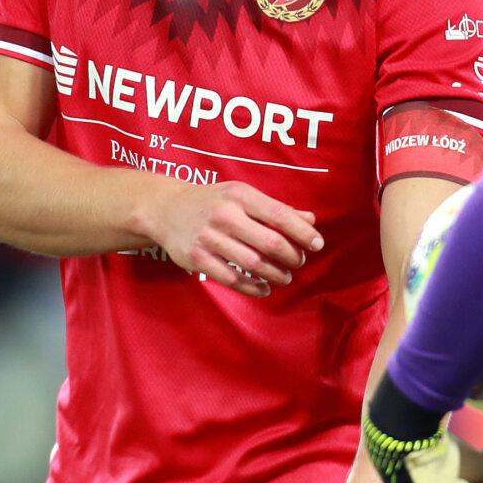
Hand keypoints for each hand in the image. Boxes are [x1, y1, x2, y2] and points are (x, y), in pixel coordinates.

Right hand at [142, 181, 322, 296]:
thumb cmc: (212, 202)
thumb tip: (311, 220)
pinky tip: (264, 288)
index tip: (317, 245)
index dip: (303, 233)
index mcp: (240, 195)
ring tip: (285, 276)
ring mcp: (209, 238)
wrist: (165, 209)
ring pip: (254, 264)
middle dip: (292, 256)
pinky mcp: (197, 258)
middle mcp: (225, 215)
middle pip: (271, 243)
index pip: (280, 215)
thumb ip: (275, 209)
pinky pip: (232, 279)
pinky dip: (253, 287)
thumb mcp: (242, 196)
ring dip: (276, 274)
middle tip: (298, 261)